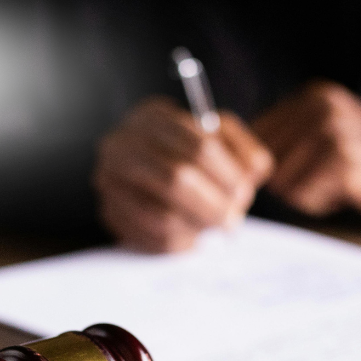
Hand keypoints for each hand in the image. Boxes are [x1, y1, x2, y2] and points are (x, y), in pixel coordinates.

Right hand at [94, 96, 273, 251]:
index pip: (199, 146)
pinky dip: (181, 243)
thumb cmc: (191, 154)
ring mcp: (110, 180)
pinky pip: (151, 238)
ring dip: (198, 227)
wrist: (147, 171)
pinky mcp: (110, 212)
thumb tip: (251, 175)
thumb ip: (244, 151)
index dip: (227, 175)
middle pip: (176, 179)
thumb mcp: (221, 139)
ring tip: (214, 228)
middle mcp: (122, 144)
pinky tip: (192, 236)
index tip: (243, 192)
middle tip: (233, 219)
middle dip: (213, 205)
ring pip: (162, 216)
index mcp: (152, 117)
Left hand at [253, 81, 360, 223]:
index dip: (266, 162)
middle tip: (320, 179)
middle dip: (286, 179)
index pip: (258, 133)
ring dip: (302, 193)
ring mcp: (334, 132)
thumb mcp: (325, 131)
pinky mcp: (344, 162)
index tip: (296, 170)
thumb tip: (234, 158)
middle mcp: (322, 107)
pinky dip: (318, 203)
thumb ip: (286, 135)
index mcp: (314, 95)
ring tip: (333, 185)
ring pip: (282, 179)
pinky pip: (303, 195)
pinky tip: (342, 193)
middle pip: (266, 159)